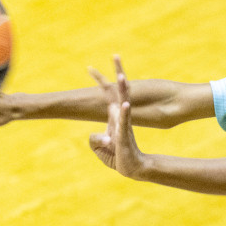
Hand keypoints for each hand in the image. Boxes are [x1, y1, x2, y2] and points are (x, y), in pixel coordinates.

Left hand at [87, 54, 146, 178]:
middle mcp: (122, 117)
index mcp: (116, 117)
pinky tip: (126, 104)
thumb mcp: (100, 146)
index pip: (110, 95)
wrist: (133, 169)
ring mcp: (124, 125)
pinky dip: (125, 113)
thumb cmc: (118, 157)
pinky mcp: (125, 136)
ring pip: (124, 103)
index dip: (102, 81)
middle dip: (119, 74)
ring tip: (122, 76)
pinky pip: (125, 122)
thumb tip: (96, 136)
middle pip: (120, 92)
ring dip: (123, 90)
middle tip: (116, 56)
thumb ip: (94, 139)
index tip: (92, 67)